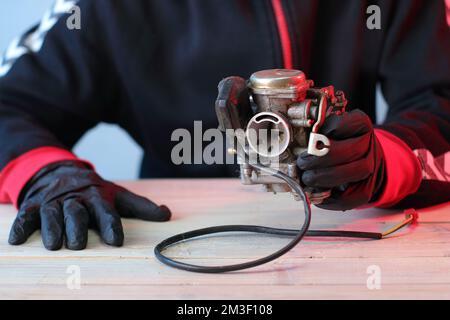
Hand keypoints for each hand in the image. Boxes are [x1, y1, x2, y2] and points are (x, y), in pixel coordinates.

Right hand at [8, 161, 170, 249]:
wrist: (61, 172)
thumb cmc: (94, 191)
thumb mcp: (118, 195)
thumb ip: (142, 206)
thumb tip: (168, 214)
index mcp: (98, 196)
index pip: (107, 212)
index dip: (111, 226)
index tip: (116, 241)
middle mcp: (76, 198)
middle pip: (77, 213)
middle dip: (77, 228)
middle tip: (78, 245)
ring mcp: (54, 201)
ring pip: (52, 214)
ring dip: (52, 228)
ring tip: (54, 245)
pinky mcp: (34, 204)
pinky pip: (26, 214)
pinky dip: (21, 226)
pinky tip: (18, 239)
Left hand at [297, 110, 385, 209]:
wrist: (363, 158)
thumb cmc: (340, 142)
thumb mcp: (329, 129)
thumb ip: (316, 132)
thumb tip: (297, 143)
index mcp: (359, 125)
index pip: (340, 125)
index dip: (321, 135)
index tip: (310, 140)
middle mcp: (369, 145)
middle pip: (345, 152)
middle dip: (318, 160)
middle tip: (302, 163)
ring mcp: (370, 168)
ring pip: (351, 173)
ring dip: (324, 177)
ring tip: (307, 178)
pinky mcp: (366, 189)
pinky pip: (349, 198)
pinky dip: (330, 199)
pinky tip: (317, 193)